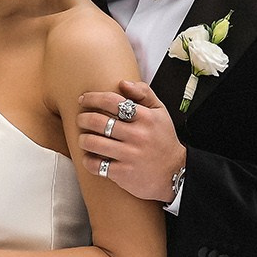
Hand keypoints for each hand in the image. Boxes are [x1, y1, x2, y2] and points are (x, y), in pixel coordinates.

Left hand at [76, 79, 187, 204]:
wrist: (175, 173)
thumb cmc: (163, 139)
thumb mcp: (160, 112)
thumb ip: (143, 93)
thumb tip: (122, 83)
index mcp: (146, 117)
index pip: (111, 101)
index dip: (92, 98)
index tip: (83, 99)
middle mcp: (137, 136)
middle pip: (98, 121)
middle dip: (83, 118)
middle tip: (81, 119)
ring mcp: (130, 156)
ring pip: (93, 143)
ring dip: (83, 139)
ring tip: (84, 138)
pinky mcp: (123, 174)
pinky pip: (96, 165)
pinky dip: (88, 160)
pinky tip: (90, 157)